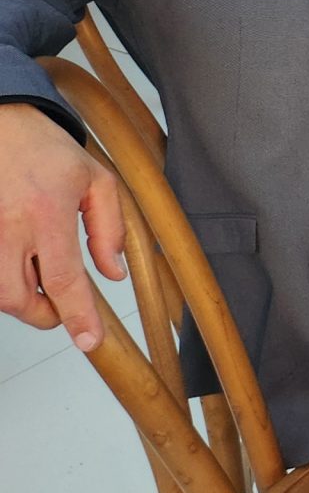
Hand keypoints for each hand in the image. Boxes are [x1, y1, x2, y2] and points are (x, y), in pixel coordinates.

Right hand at [0, 103, 126, 351]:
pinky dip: (5, 281)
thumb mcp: (97, 181)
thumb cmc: (48, 151)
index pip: (64, 280)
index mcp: (47, 213)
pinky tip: (21, 266)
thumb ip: (110, 230)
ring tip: (41, 280)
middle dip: (44, 315)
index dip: (78, 317)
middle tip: (63, 309)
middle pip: (18, 298)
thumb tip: (114, 275)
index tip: (90, 341)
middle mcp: (8, 227)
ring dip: (21, 299)